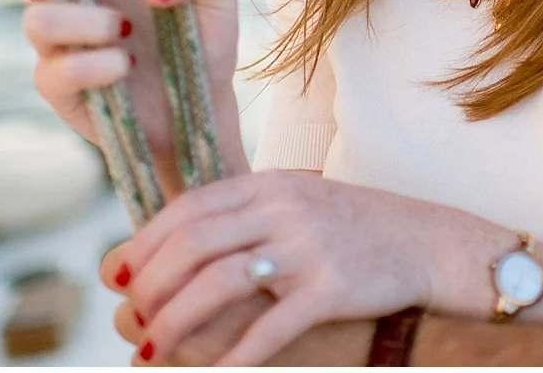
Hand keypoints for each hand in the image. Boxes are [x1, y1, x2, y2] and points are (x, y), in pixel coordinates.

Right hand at [0, 0, 247, 190]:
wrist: (205, 109)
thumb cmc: (201, 41)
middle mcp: (68, 2)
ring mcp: (58, 48)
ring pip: (35, 21)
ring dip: (84, 21)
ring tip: (125, 32)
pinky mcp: (60, 92)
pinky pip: (55, 72)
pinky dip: (94, 65)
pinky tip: (124, 66)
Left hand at [103, 169, 475, 365]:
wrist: (426, 240)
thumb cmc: (352, 228)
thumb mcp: (296, 201)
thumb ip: (244, 213)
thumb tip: (177, 240)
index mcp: (268, 186)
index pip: (186, 209)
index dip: (142, 245)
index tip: (116, 276)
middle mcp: (282, 210)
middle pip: (192, 244)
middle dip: (150, 288)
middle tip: (133, 320)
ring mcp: (306, 247)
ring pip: (219, 282)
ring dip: (176, 322)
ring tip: (153, 350)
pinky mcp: (330, 287)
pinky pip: (271, 326)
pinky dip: (237, 356)